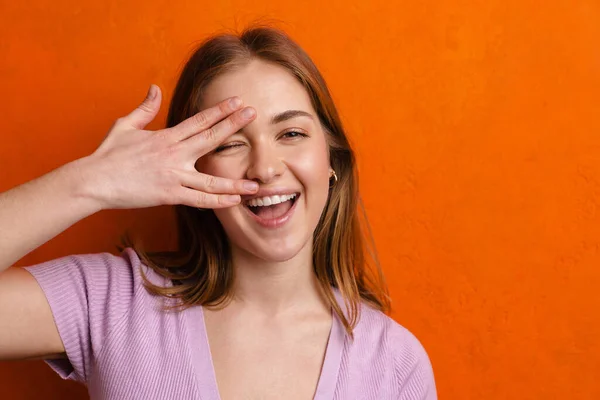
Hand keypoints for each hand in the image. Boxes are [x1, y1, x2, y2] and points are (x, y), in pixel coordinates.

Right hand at [81, 84, 257, 209]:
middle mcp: (174, 154)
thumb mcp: (125, 125)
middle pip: (211, 138)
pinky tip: (233, 201)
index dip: (220, 110)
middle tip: (254, 115)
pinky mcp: (169, 194)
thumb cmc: (108, 154)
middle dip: (234, 126)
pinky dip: (217, 201)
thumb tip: (155, 88)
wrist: (93, 181)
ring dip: (235, 181)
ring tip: (255, 183)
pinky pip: (198, 199)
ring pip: (211, 179)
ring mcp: (173, 175)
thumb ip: (144, 108)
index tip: (238, 102)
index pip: (200, 120)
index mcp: (166, 136)